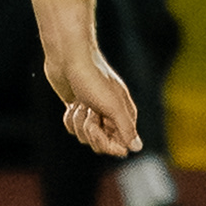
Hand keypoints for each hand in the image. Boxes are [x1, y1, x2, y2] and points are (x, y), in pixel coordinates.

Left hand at [46, 45, 139, 159]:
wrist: (69, 57)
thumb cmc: (93, 78)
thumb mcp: (113, 105)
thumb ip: (126, 128)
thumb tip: (137, 148)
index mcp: (125, 115)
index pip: (120, 146)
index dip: (107, 143)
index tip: (98, 127)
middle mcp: (111, 116)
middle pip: (101, 144)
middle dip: (91, 130)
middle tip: (89, 111)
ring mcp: (94, 113)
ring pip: (84, 136)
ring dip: (79, 121)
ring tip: (81, 103)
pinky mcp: (78, 109)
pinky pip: (72, 128)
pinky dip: (70, 117)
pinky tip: (72, 103)